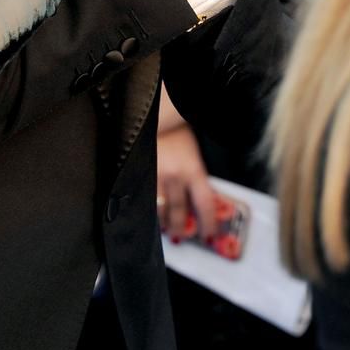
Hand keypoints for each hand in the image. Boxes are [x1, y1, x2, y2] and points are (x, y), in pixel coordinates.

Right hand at [156, 122, 217, 242]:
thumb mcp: (194, 152)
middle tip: (184, 235)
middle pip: (180, 211)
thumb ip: (197, 175)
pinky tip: (148, 212)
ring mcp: (155, 175)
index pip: (205, 204)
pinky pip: (144, 197)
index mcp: (193, 169)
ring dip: (163, 221)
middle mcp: (174, 176)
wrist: (155, 113)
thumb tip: (200, 197)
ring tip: (165, 228)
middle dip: (182, 227)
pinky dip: (147, 208)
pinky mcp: (140, 173)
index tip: (210, 234)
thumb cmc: (178, 128)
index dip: (208, 223)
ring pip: (159, 208)